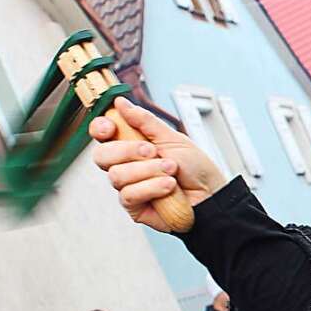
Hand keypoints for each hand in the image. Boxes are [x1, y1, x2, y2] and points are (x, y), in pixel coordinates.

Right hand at [90, 97, 227, 232]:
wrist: (210, 194)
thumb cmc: (194, 167)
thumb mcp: (172, 138)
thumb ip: (145, 121)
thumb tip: (121, 103)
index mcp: (131, 144)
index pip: (102, 134)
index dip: (100, 128)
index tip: (110, 127)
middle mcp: (125, 165)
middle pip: (102, 156)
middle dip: (127, 151)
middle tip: (153, 151)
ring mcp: (128, 186)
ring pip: (117, 176)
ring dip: (148, 170)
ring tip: (171, 170)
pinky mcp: (134, 207)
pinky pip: (128, 195)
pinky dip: (151, 187)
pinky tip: (168, 186)